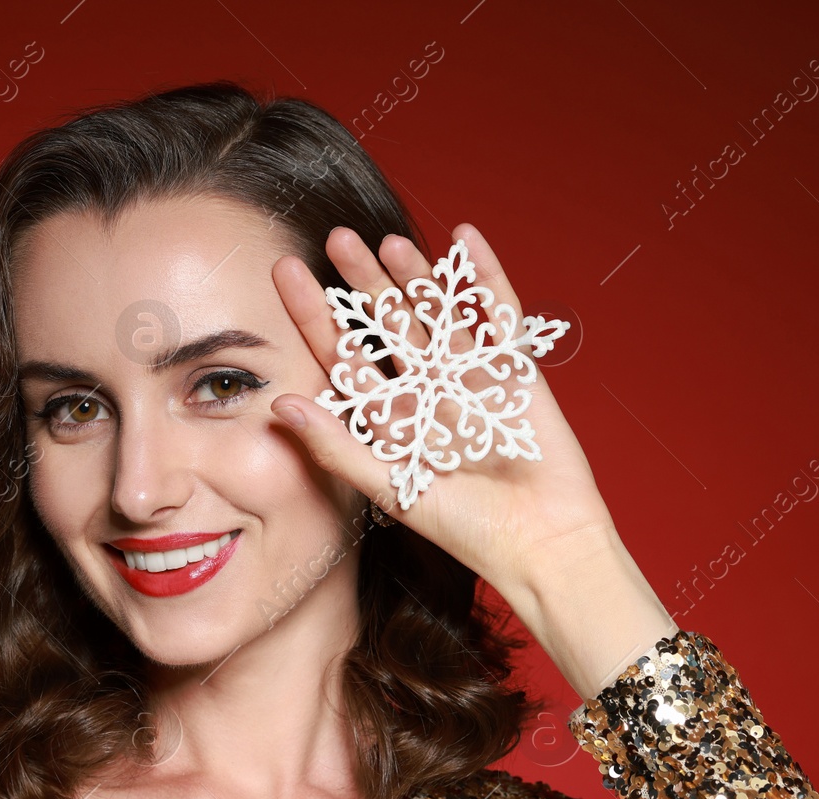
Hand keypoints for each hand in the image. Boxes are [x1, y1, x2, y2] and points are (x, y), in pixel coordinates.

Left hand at [269, 221, 620, 599]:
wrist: (538, 539)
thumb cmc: (464, 527)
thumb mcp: (388, 486)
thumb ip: (335, 445)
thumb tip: (279, 403)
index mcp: (391, 419)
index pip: (345, 357)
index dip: (317, 316)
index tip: (287, 273)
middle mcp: (427, 393)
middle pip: (389, 326)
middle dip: (363, 284)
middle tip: (337, 239)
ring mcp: (472, 377)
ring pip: (438, 313)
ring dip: (416, 276)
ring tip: (389, 241)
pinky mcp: (516, 370)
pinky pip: (497, 314)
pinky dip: (483, 276)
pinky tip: (464, 239)